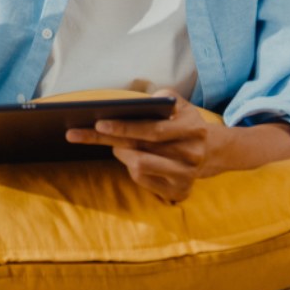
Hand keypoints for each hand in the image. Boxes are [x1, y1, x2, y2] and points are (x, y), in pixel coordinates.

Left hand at [66, 90, 221, 202]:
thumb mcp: (183, 105)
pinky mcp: (179, 192)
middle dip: (104, 140)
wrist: (213, 152)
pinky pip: (142, 180)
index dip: (124, 127)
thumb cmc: (186, 124)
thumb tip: (148, 100)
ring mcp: (186, 177)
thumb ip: (167, 97)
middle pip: (139, 148)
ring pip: (137, 167)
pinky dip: (131, 167)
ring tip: (115, 144)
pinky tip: (130, 157)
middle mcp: (191, 156)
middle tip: (75, 133)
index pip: (153, 130)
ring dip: (120, 153)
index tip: (98, 123)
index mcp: (193, 130)